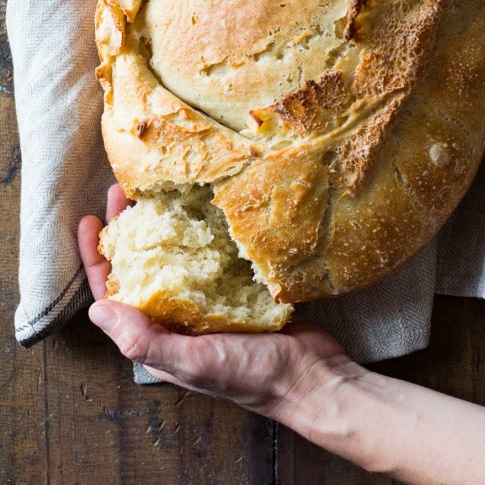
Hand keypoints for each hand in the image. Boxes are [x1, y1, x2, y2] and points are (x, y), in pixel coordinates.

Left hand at [77, 184, 357, 422]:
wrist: (310, 375)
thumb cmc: (252, 375)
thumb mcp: (195, 361)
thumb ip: (146, 341)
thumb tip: (96, 312)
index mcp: (159, 336)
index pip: (114, 294)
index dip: (97, 258)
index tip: (90, 222)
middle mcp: (176, 317)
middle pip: (140, 268)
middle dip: (128, 231)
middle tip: (123, 193)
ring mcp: (205, 303)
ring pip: (172, 258)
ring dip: (161, 227)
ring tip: (155, 194)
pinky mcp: (233, 291)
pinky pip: (206, 259)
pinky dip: (197, 234)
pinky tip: (198, 212)